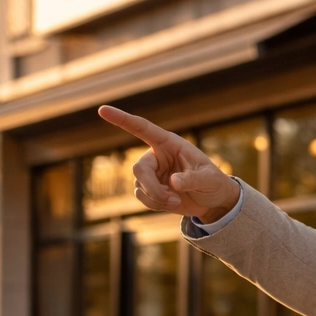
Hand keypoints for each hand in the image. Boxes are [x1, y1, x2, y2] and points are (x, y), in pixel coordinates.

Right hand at [97, 105, 241, 221]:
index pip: (142, 129)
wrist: (212, 201)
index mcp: (169, 144)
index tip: (102, 110)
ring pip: (139, 186)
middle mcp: (156, 156)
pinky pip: (142, 197)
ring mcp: (151, 173)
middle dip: (153, 187)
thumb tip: (173, 182)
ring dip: (157, 198)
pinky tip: (172, 203)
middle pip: (138, 168)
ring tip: (177, 201)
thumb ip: (193, 179)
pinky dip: (156, 204)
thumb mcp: (209, 179)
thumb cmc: (213, 183)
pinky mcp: (149, 189)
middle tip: (172, 199)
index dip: (122, 119)